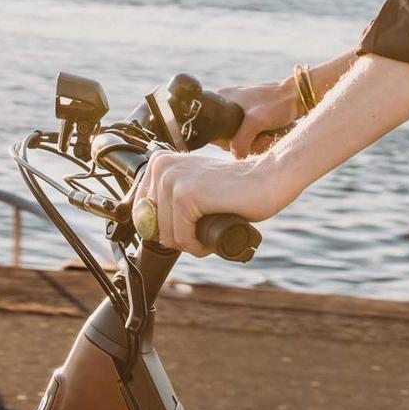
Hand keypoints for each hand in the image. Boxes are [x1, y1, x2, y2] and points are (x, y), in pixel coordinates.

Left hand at [136, 147, 299, 255]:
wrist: (267, 179)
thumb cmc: (234, 190)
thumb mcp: (192, 189)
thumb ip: (168, 200)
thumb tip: (146, 228)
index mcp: (159, 162)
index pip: (140, 211)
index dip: (164, 228)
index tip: (187, 226)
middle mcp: (161, 167)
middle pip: (152, 225)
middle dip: (177, 237)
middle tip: (201, 231)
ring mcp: (172, 179)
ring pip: (166, 235)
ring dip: (189, 243)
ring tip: (208, 234)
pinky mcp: (186, 195)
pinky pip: (182, 238)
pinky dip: (197, 246)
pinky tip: (210, 239)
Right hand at [215, 77, 300, 157]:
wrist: (299, 95)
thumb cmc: (277, 103)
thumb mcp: (256, 121)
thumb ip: (241, 140)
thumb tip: (236, 156)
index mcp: (223, 97)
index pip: (213, 127)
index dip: (225, 140)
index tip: (243, 143)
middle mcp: (229, 102)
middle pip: (227, 134)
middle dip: (245, 142)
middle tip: (263, 139)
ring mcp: (240, 109)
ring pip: (240, 136)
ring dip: (255, 142)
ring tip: (270, 137)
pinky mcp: (252, 116)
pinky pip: (250, 134)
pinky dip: (259, 139)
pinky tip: (271, 136)